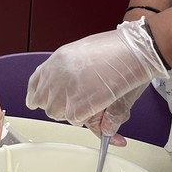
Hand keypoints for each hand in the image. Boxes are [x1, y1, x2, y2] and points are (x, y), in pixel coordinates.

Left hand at [26, 19, 167, 135]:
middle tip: (83, 101)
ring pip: (59, 115)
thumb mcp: (89, 58)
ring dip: (76, 113)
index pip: (36, 83)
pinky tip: (102, 104)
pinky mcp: (76, 106)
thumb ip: (77, 80)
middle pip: (45, 104)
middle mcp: (55, 75)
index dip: (42, 95)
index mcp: (57, 60)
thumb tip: (79, 104)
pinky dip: (89, 118)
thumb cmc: (118, 49)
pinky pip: (76, 121)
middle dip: (62, 106)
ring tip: (96, 100)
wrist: (135, 50)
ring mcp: (64, 91)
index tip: (48, 100)